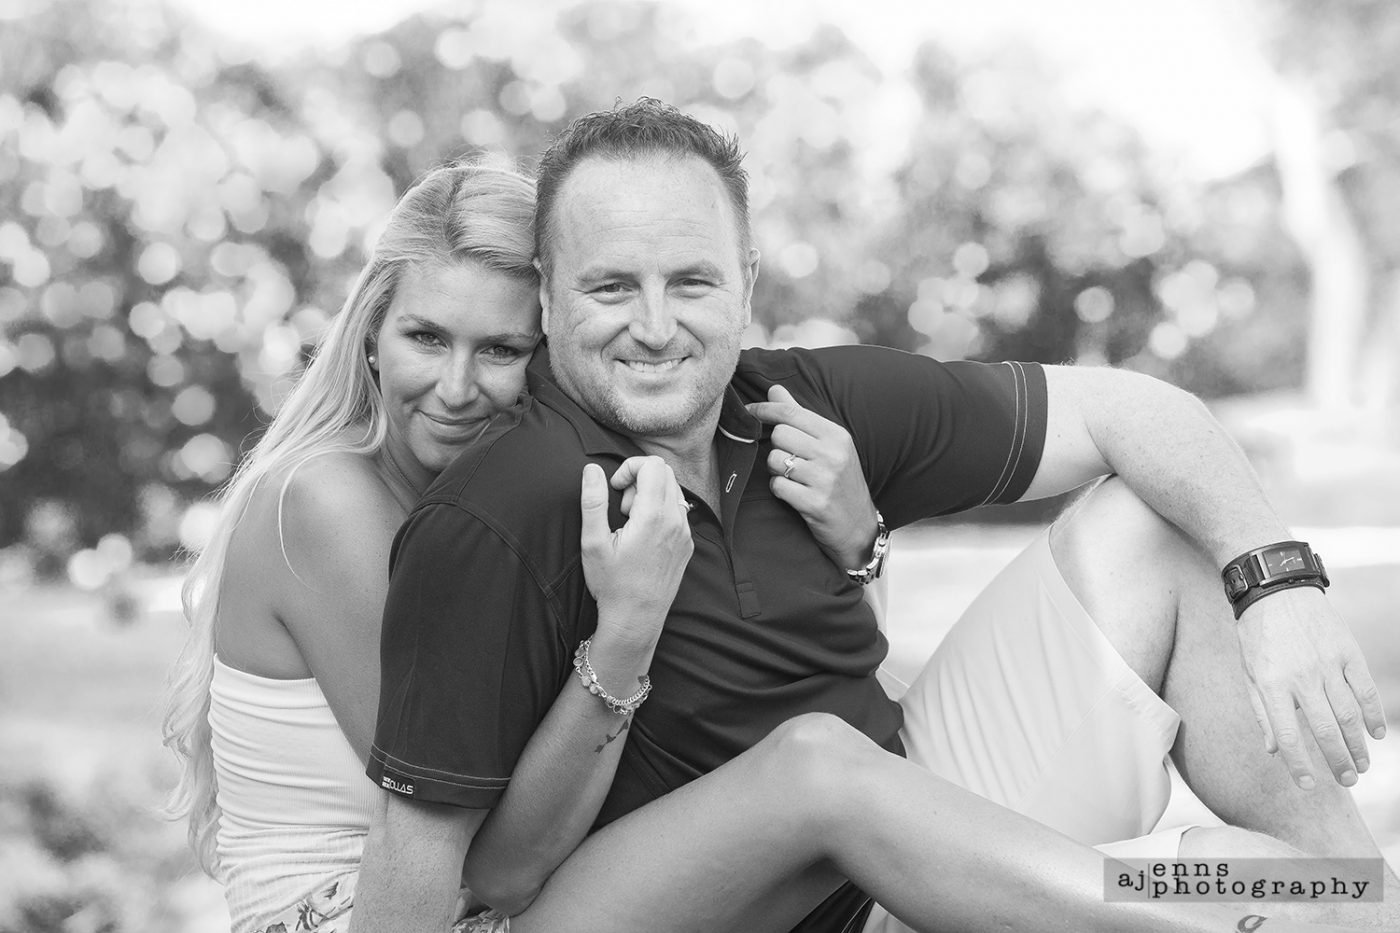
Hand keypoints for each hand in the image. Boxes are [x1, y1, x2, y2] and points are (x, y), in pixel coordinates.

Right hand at [579, 457, 693, 646]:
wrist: (636, 619)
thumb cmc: (613, 584)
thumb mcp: (593, 543)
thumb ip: (593, 501)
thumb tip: (592, 470)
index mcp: (654, 516)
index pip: (653, 465)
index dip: (629, 468)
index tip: (615, 488)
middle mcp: (676, 521)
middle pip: (665, 473)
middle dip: (640, 479)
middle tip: (622, 506)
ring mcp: (685, 533)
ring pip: (674, 490)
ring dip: (651, 494)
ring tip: (631, 520)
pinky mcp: (687, 544)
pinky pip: (679, 511)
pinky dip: (661, 510)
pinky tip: (644, 533)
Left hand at [745, 384, 879, 569]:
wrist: (858, 526)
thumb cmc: (840, 481)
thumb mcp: (829, 445)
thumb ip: (800, 416)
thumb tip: (775, 390)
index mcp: (836, 435)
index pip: (791, 413)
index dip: (765, 409)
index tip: (749, 410)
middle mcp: (832, 454)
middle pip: (779, 435)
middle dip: (778, 447)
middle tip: (792, 460)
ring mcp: (825, 479)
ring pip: (775, 460)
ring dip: (777, 470)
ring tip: (796, 479)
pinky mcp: (815, 503)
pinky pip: (777, 486)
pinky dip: (780, 490)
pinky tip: (796, 494)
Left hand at [1235, 587, 1386, 788]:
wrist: (1276, 590)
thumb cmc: (1257, 634)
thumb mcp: (1249, 672)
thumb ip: (1262, 711)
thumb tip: (1273, 750)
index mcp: (1271, 684)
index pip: (1287, 735)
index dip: (1299, 764)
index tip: (1307, 785)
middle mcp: (1301, 677)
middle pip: (1325, 730)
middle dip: (1338, 761)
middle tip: (1347, 781)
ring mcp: (1327, 664)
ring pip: (1349, 714)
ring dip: (1358, 744)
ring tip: (1362, 765)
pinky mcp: (1348, 652)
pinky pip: (1364, 689)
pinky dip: (1373, 714)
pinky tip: (1376, 733)